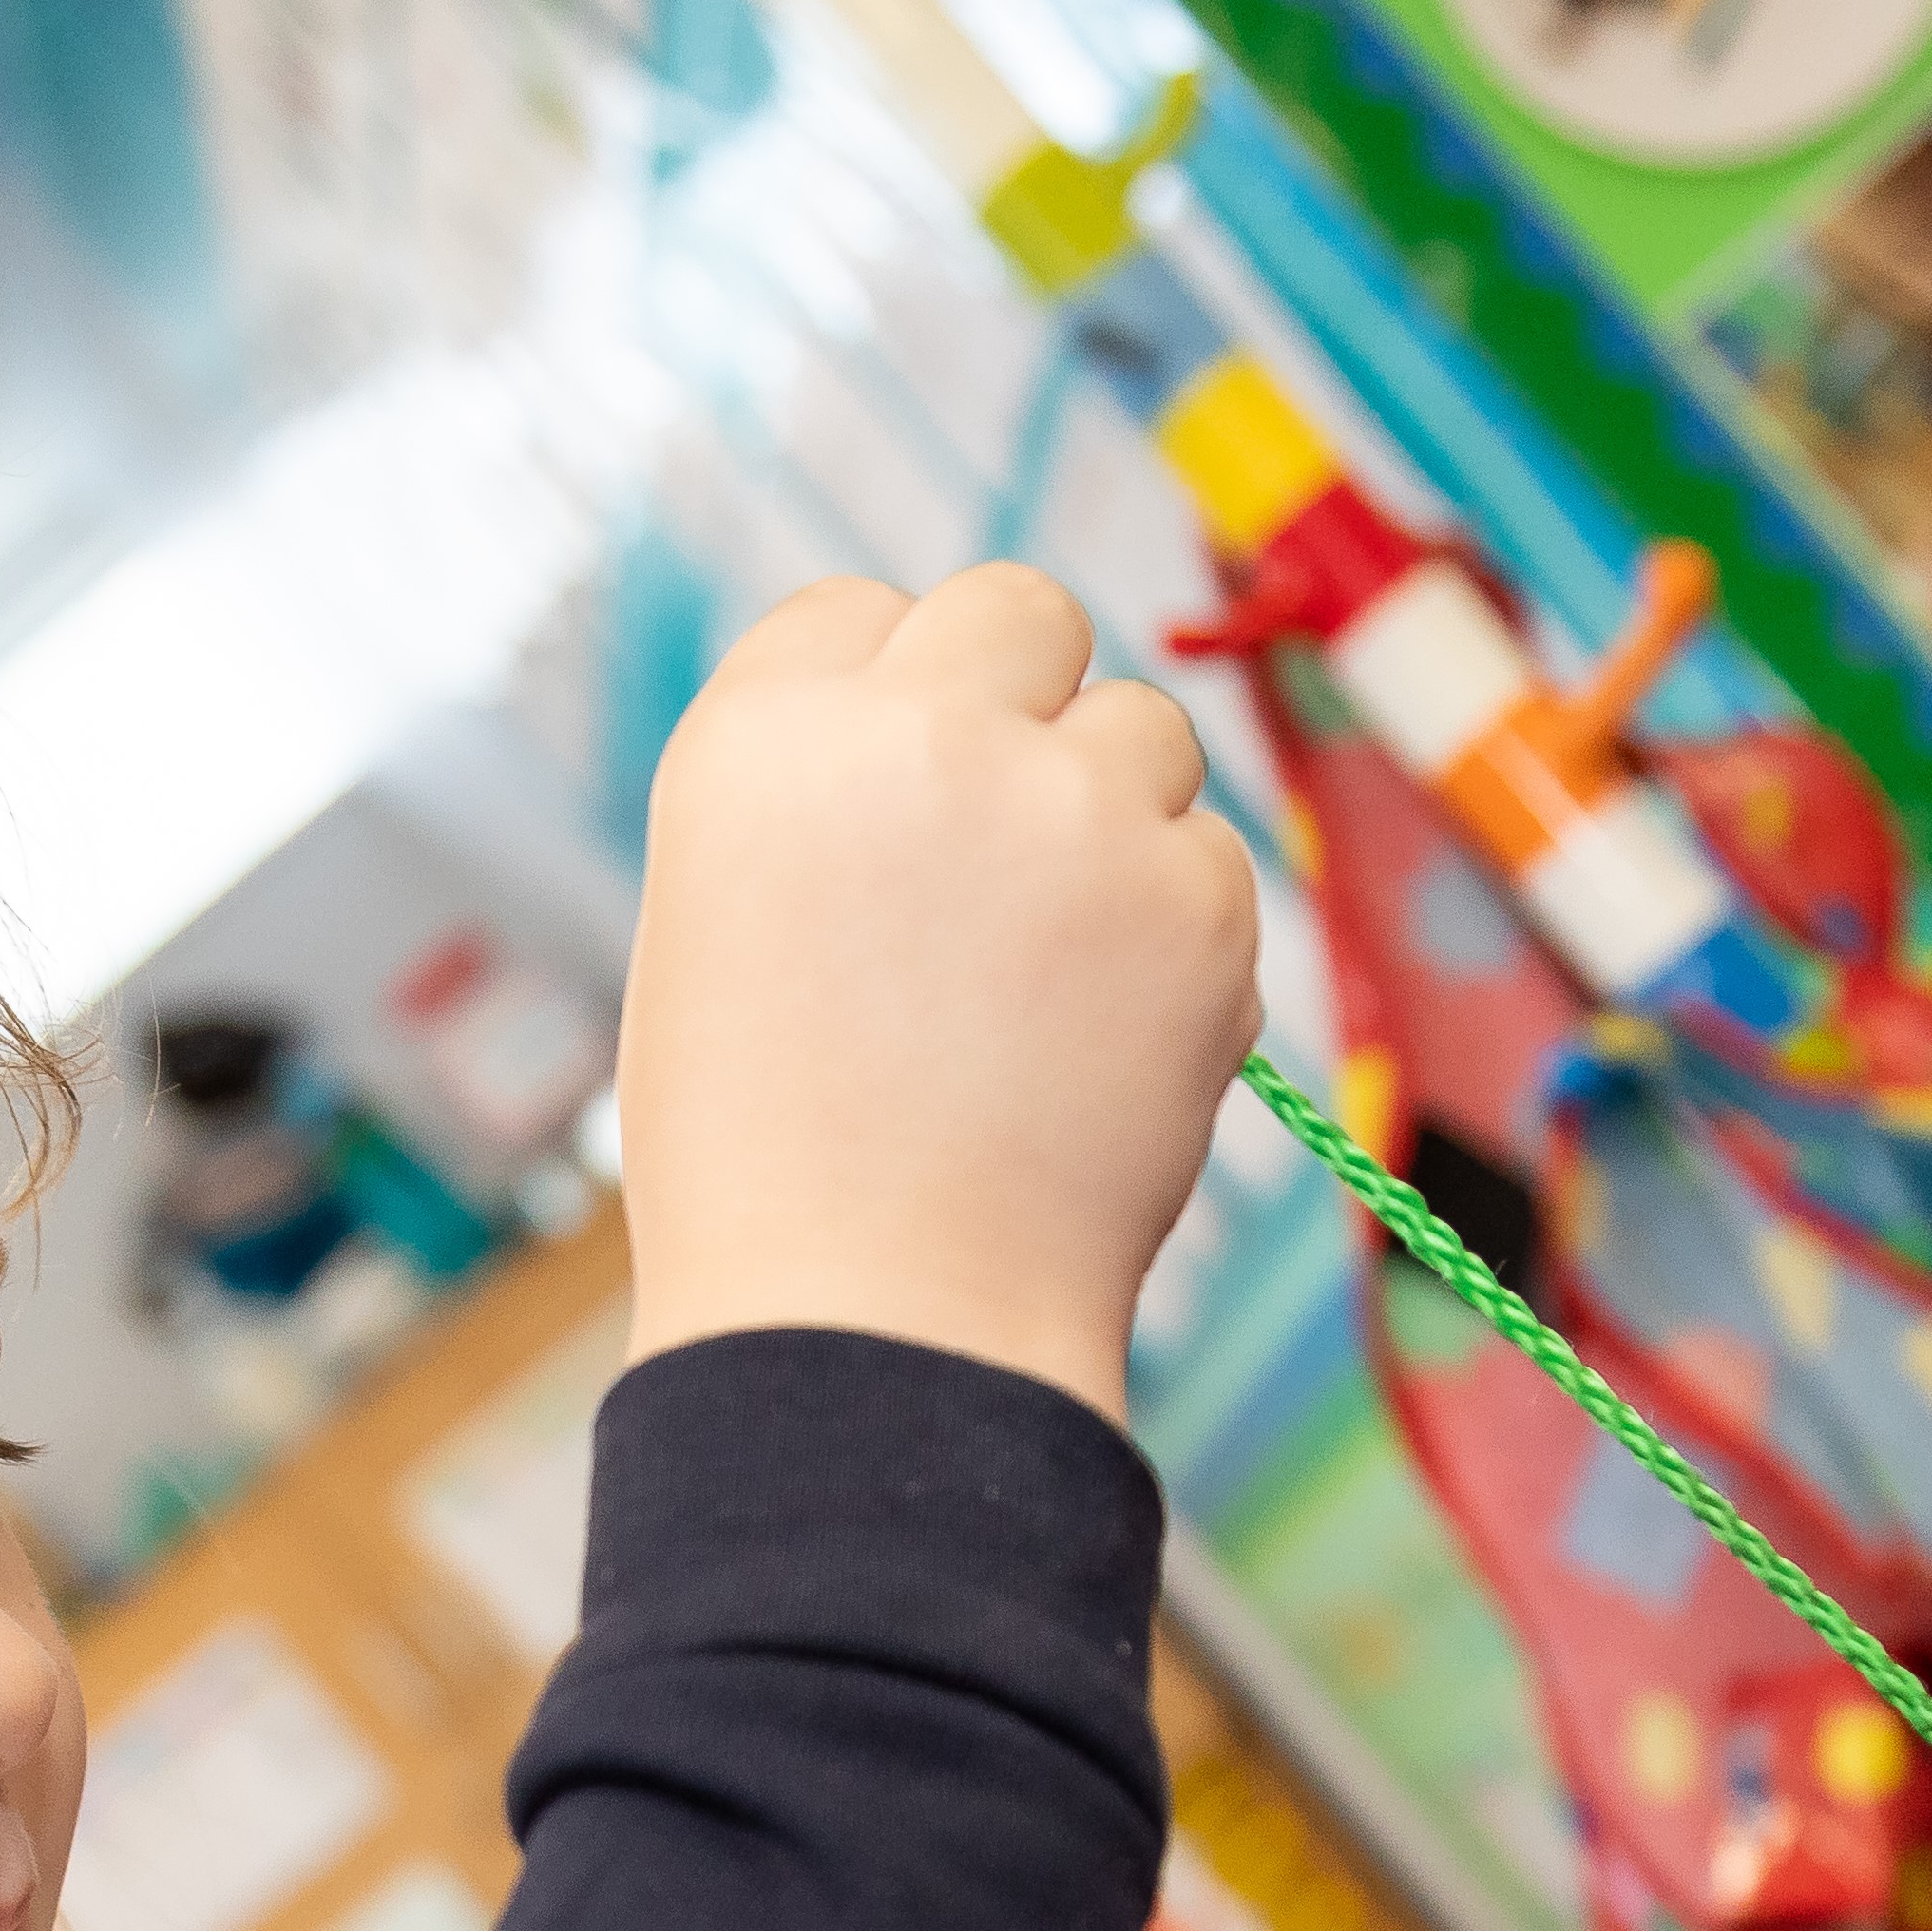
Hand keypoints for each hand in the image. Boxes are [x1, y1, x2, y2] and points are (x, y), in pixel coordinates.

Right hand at [611, 566, 1259, 1418]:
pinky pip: (1211, 860)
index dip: (886, 696)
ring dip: (1114, 815)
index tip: (896, 786)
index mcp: (763, 738)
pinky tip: (1104, 1044)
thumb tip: (959, 730)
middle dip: (1023, 700)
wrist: (878, 1321)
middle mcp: (919, 735)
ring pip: (1141, 728)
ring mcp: (1069, 809)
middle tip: (1007, 836)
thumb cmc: (764, 1160)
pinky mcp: (1195, 901)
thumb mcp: (720, 928)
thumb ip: (831, 799)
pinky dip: (1178, 939)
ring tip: (1046, 974)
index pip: (857, 609)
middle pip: (1018, 610)